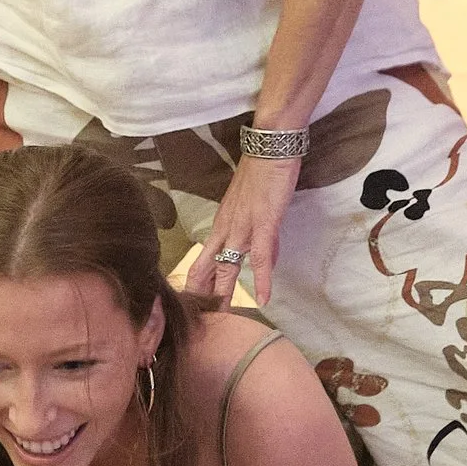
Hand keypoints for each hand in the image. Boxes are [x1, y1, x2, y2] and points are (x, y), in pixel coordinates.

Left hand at [180, 148, 300, 307]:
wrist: (271, 146)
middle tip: (197, 319)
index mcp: (223, 223)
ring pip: (228, 266)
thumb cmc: (263, 171)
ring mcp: (244, 227)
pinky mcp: (264, 224)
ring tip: (221, 318)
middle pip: (209, 267)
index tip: (196, 304)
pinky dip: (262, 280)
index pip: (205, 259)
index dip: (199, 283)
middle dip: (203, 295)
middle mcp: (227, 227)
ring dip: (225, 294)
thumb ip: (259, 235)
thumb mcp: (255, 206)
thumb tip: (265, 259)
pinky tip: (262, 299)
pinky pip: (262, 257)